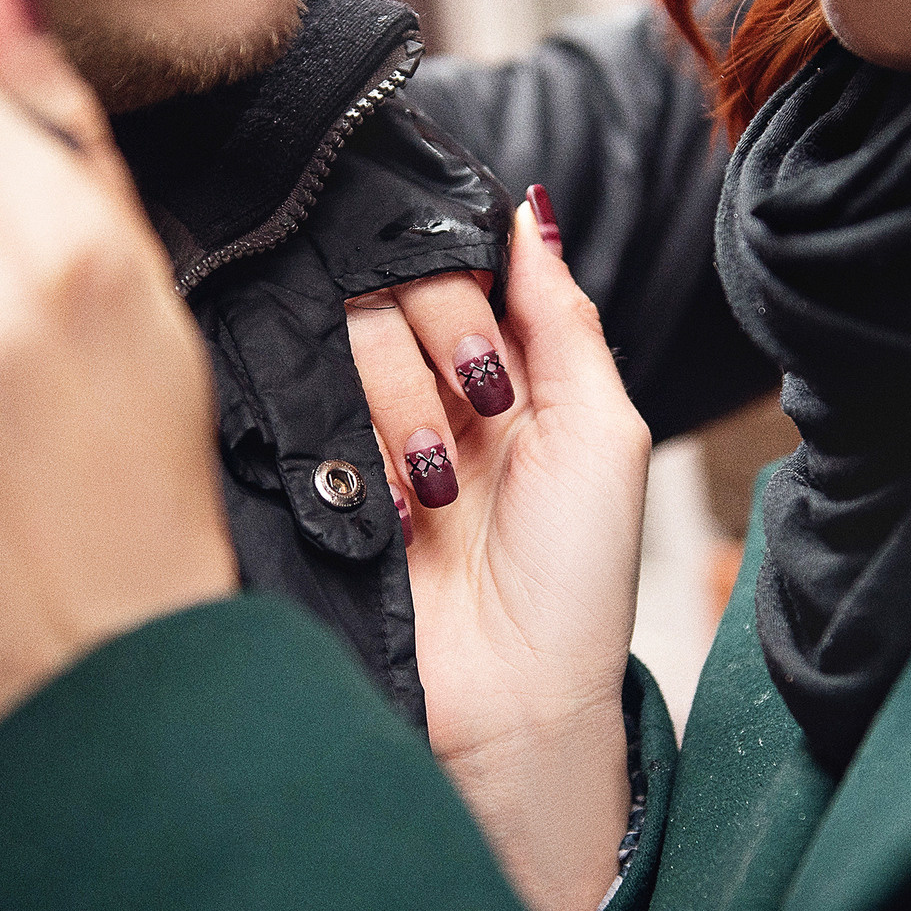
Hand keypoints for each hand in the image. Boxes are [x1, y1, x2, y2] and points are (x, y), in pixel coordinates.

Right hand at [346, 191, 649, 910]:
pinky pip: (308, 403)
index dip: (470, 287)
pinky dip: (355, 447)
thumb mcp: (602, 433)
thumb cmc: (576, 578)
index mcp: (519, 376)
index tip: (487, 338)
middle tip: (477, 415)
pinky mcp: (325, 473)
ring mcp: (378, 432)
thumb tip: (529, 212)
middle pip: (403, 290)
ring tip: (432, 491)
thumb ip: (564, 319)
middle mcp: (443, 391)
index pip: (468, 272)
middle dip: (440, 344)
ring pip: (354, 339)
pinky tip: (388, 499)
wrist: (508, 698)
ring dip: (403, 409)